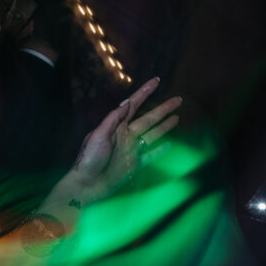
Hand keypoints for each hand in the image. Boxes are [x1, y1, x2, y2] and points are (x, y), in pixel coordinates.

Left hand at [39, 77, 180, 228]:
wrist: (86, 185)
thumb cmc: (89, 159)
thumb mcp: (98, 135)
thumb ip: (113, 119)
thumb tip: (127, 102)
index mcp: (117, 126)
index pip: (134, 105)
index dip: (145, 92)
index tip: (156, 81)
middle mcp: (126, 135)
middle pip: (149, 118)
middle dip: (163, 108)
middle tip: (179, 99)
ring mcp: (132, 149)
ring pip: (153, 134)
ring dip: (165, 126)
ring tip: (178, 116)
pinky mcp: (135, 164)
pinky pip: (151, 154)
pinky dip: (161, 150)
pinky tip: (170, 144)